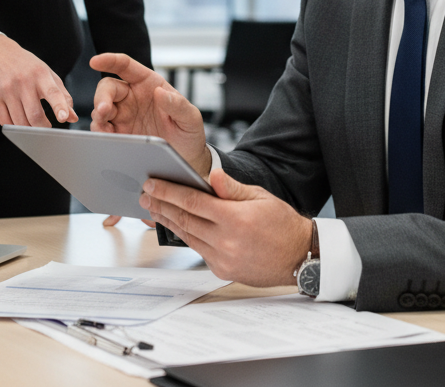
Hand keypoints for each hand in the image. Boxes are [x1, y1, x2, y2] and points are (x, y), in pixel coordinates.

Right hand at [0, 34, 77, 126]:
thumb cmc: (29, 68)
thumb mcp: (49, 75)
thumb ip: (63, 96)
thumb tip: (73, 117)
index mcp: (41, 74)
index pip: (53, 92)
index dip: (59, 106)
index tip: (63, 118)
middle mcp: (24, 81)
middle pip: (35, 114)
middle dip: (43, 128)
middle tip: (47, 129)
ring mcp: (7, 90)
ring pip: (20, 122)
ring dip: (29, 130)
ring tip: (33, 126)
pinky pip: (6, 122)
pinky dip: (15, 127)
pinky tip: (19, 122)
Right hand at [90, 53, 208, 176]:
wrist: (186, 160)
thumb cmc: (189, 134)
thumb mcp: (191, 118)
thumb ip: (178, 104)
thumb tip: (160, 93)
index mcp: (150, 84)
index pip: (126, 66)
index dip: (110, 61)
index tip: (96, 61)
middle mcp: (134, 97)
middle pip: (108, 88)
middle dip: (101, 96)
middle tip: (103, 110)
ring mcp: (124, 116)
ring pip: (101, 108)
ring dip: (98, 116)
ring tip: (104, 128)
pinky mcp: (119, 134)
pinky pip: (102, 128)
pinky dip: (99, 131)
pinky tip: (106, 137)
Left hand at [139, 168, 312, 286]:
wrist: (299, 257)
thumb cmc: (282, 224)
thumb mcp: (260, 197)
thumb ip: (232, 188)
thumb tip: (211, 175)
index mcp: (235, 219)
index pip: (193, 202)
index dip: (169, 192)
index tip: (153, 184)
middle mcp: (226, 241)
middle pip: (185, 219)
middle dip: (161, 205)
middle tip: (145, 195)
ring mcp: (223, 258)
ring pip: (188, 236)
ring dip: (168, 221)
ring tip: (154, 209)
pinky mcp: (222, 270)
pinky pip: (198, 249)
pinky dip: (185, 235)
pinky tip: (177, 225)